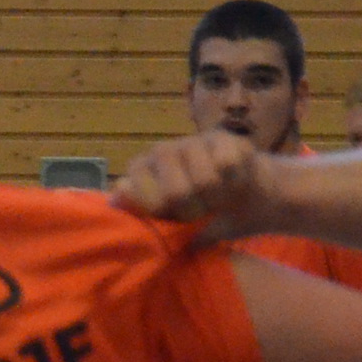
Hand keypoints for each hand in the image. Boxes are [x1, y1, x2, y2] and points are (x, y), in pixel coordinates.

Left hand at [113, 132, 272, 231]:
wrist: (247, 197)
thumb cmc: (202, 214)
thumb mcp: (171, 225)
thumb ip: (142, 214)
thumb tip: (114, 200)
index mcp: (140, 172)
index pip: (138, 194)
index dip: (163, 213)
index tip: (174, 217)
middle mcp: (161, 151)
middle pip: (176, 193)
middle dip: (195, 210)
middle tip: (202, 210)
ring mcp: (189, 141)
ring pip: (205, 180)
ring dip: (218, 197)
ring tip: (218, 196)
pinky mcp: (220, 137)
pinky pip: (227, 165)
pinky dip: (235, 180)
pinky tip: (233, 179)